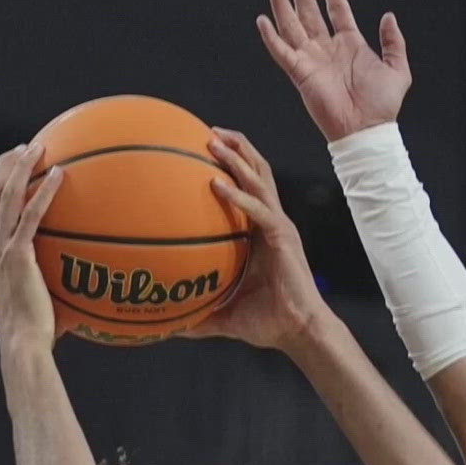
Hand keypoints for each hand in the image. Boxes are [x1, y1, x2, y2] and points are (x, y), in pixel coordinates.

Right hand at [0, 142, 64, 350]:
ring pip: (4, 197)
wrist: (24, 345)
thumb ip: (49, 288)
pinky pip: (31, 215)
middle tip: (22, 148)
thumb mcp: (37, 304)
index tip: (7, 173)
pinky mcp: (17, 255)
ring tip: (37, 147)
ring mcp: (0, 251)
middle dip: (4, 168)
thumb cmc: (35, 335)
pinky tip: (59, 173)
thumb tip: (81, 288)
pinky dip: (43, 191)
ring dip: (19, 168)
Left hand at [181, 128, 323, 350]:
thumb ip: (198, 314)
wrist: (299, 332)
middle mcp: (271, 224)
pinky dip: (239, 196)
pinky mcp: (284, 238)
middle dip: (236, 149)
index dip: (232, 166)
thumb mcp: (224, 315)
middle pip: (257, 174)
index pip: (248, 190)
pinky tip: (218, 185)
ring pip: (261, 181)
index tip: (203, 150)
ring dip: (238, 158)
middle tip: (208, 132)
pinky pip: (259, 211)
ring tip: (214, 140)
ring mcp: (279, 228)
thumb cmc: (267, 323)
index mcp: (260, 234)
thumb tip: (166, 327)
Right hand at [257, 0, 410, 141]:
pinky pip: (281, 51)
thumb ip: (393, 42)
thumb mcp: (398, 69)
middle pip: (309, 11)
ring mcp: (312, 59)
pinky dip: (271, 36)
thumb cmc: (382, 107)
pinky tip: (264, 19)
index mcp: (350, 45)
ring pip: (292, 24)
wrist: (367, 130)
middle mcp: (327, 49)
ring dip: (282, 1)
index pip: (336, 8)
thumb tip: (388, 17)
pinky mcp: (300, 74)